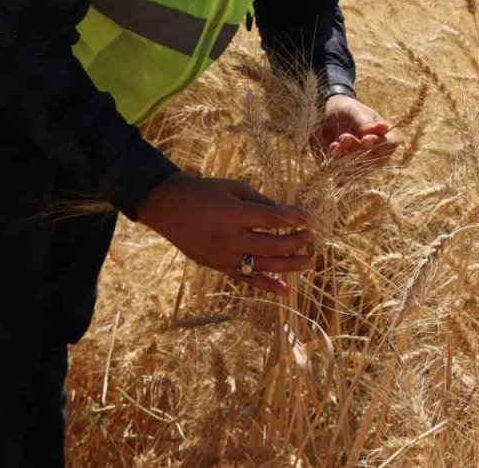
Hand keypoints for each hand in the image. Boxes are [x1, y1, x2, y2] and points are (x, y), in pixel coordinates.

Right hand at [136, 172, 312, 294]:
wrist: (167, 207)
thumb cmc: (203, 192)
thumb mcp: (234, 188)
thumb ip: (261, 201)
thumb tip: (286, 214)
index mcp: (233, 215)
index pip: (272, 219)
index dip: (294, 218)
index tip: (309, 216)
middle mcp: (229, 239)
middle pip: (271, 246)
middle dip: (296, 242)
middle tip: (311, 237)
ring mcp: (222, 256)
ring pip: (262, 266)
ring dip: (289, 266)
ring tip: (309, 261)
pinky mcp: (218, 267)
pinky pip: (246, 279)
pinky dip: (266, 285)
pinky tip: (285, 290)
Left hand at [315, 94, 398, 167]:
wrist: (327, 115)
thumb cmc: (347, 110)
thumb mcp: (355, 112)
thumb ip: (366, 122)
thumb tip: (383, 128)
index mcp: (385, 135)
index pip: (391, 144)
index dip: (380, 145)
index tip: (366, 140)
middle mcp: (376, 152)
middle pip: (375, 160)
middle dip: (358, 150)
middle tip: (344, 137)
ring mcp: (361, 162)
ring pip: (358, 168)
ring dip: (346, 158)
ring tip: (334, 145)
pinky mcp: (346, 168)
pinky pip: (343, 172)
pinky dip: (336, 165)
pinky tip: (331, 152)